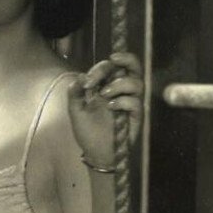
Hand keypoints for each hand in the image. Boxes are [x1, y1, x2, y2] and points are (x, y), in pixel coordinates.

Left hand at [67, 52, 143, 166]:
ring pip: (137, 82)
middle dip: (126, 59)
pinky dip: (123, 101)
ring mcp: (130, 103)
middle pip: (133, 67)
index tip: (87, 81)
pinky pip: (136, 102)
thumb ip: (75, 93)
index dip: (100, 68)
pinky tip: (110, 107)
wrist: (96, 153)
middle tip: (113, 59)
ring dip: (119, 83)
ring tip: (104, 94)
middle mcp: (122, 92)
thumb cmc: (88, 131)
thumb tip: (80, 77)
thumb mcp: (75, 110)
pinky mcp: (136, 117)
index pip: (111, 67)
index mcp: (107, 86)